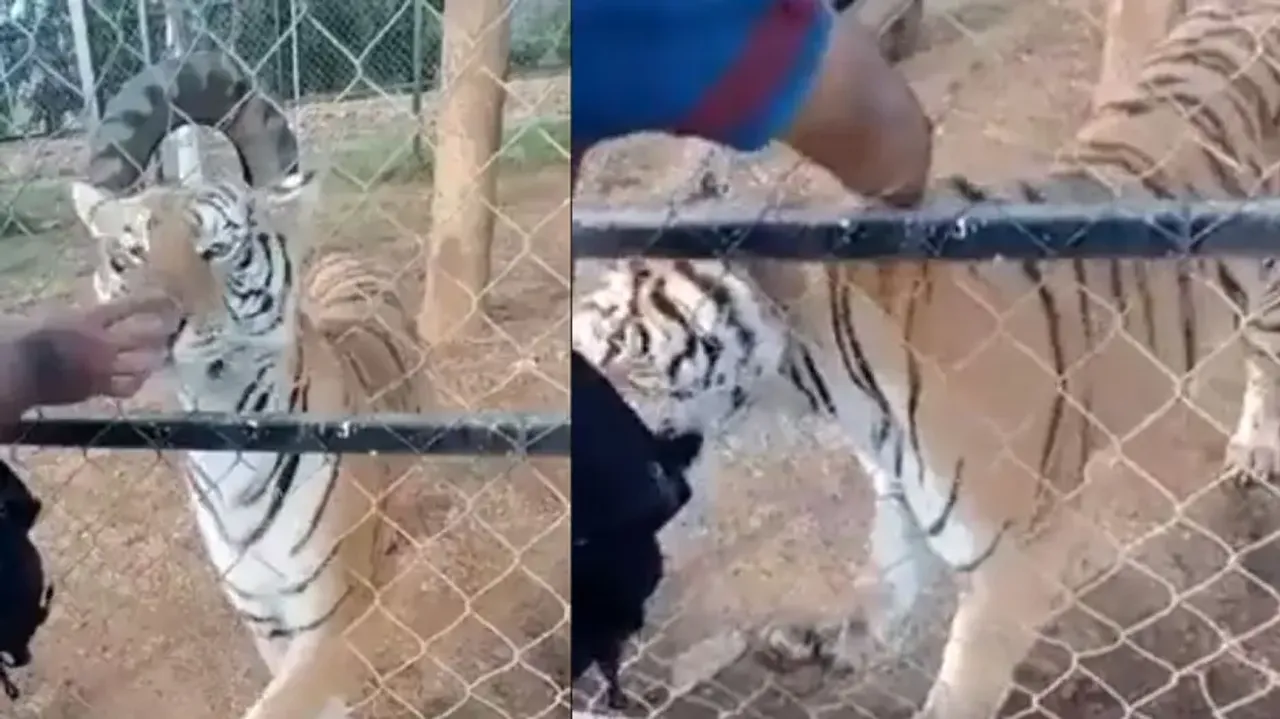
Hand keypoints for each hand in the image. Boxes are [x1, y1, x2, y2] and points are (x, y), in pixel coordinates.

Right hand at [20, 292, 180, 406]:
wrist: (17, 370)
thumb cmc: (27, 339)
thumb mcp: (54, 317)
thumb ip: (79, 316)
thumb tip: (94, 315)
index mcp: (89, 320)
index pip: (128, 307)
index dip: (150, 302)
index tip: (168, 298)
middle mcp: (102, 343)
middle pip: (143, 336)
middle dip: (163, 330)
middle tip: (174, 326)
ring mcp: (102, 368)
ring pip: (142, 364)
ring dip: (155, 358)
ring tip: (163, 354)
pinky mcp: (98, 388)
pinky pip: (127, 388)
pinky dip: (137, 383)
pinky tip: (140, 379)